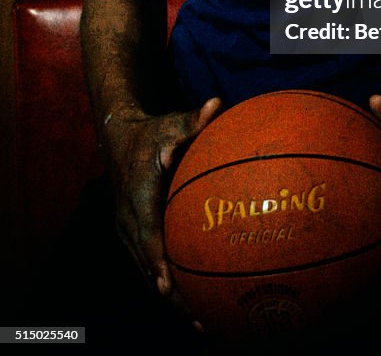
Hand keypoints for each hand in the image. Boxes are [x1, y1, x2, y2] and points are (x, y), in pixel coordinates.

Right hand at [102, 97, 221, 320]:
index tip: (169, 284)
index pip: (146, 233)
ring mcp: (128, 232)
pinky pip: (149, 267)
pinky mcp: (133, 237)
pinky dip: (167, 286)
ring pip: (147, 272)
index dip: (157, 260)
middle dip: (171, 294)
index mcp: (136, 196)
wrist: (118, 140)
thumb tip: (215, 104)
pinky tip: (193, 304)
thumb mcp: (169, 123)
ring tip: (203, 324)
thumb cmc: (152, 133)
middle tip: (199, 319)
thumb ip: (192, 120)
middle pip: (148, 265)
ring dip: (171, 299)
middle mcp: (128, 220)